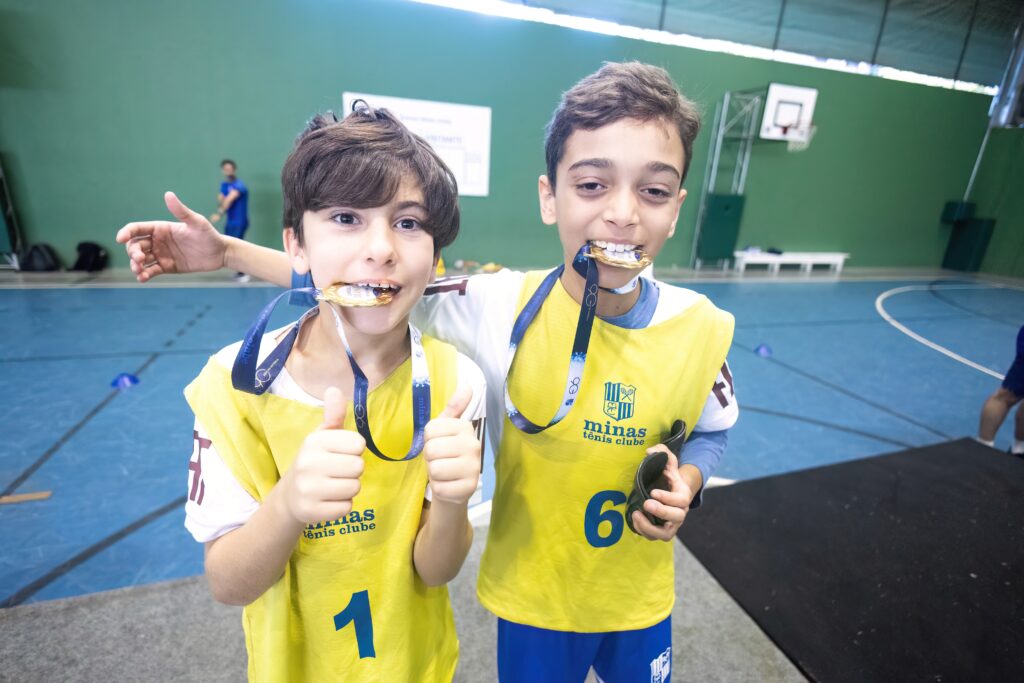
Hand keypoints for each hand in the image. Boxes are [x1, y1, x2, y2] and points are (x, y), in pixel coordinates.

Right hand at [116, 191, 227, 282]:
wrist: (220, 254)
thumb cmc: (209, 235)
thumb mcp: (196, 222)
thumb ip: (181, 211)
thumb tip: (168, 194)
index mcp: (160, 228)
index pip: (137, 229)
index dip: (126, 232)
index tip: (120, 239)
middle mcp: (157, 241)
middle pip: (135, 245)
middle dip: (132, 252)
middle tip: (139, 259)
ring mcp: (161, 254)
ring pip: (141, 260)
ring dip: (135, 265)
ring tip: (139, 271)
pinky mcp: (166, 267)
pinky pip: (151, 271)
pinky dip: (144, 274)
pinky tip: (142, 278)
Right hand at [282, 387, 365, 524]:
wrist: (290, 496)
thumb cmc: (314, 461)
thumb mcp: (322, 436)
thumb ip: (333, 414)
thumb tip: (334, 389)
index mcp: (314, 441)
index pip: (358, 444)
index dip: (353, 450)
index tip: (340, 453)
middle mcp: (308, 463)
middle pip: (359, 467)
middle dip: (353, 471)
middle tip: (336, 472)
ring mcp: (308, 489)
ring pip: (355, 488)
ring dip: (348, 488)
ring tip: (332, 485)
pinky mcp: (312, 512)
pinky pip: (347, 508)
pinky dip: (342, 506)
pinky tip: (328, 500)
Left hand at [422, 384, 480, 505]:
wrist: (455, 485)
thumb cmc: (446, 453)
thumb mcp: (446, 428)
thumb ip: (454, 407)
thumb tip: (467, 384)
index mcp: (465, 427)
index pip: (430, 431)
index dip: (429, 440)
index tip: (439, 444)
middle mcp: (473, 445)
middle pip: (431, 450)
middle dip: (430, 458)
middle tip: (441, 460)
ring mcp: (474, 468)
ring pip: (435, 469)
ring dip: (434, 474)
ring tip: (444, 472)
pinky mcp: (469, 489)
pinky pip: (439, 487)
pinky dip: (439, 488)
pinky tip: (448, 484)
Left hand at [630, 445, 695, 541]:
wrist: (672, 490)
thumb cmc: (669, 475)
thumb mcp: (668, 461)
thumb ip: (661, 452)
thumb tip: (649, 451)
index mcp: (683, 494)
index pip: (681, 500)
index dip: (668, 498)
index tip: (652, 492)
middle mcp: (680, 511)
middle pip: (677, 517)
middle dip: (661, 512)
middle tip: (646, 504)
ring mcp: (672, 523)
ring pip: (666, 534)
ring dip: (650, 527)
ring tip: (636, 515)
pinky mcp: (662, 530)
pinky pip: (655, 536)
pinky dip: (644, 531)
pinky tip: (635, 519)